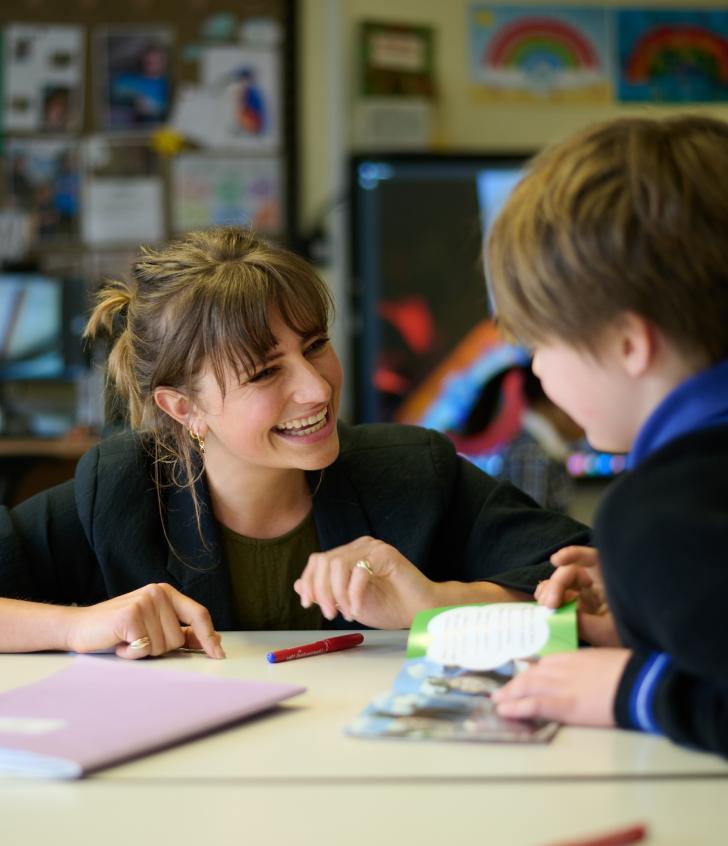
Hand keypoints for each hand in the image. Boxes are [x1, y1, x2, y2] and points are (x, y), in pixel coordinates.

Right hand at [64, 583, 224, 659]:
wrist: (80, 627)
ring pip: (163, 646)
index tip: (218, 655)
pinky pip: (144, 649)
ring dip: (144, 651)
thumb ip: (181, 630)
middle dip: (159, 648)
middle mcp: (157, 592)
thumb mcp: (154, 626)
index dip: (209, 637)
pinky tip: (119, 643)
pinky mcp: (130, 616)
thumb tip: (213, 640)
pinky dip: (131, 654)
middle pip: (179, 639)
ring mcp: (144, 602)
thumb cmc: (118, 629)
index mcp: (167, 592)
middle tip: (138, 638)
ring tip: (127, 640)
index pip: (199, 614)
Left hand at [294, 536, 439, 628]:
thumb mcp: (349, 603)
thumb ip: (327, 593)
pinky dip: (354, 594)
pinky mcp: (387, 556)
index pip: (318, 560)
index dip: (309, 582)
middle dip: (321, 590)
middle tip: (329, 614)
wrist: (420, 611)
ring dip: (337, 593)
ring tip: (346, 613)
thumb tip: (299, 585)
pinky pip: (360, 571)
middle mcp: (360, 546)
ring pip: (338, 564)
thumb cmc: (389, 606)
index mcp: (350, 555)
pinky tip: (358, 609)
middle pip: (324, 561)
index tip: (307, 604)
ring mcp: (374, 548)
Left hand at [491, 648, 631, 726]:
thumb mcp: (607, 660)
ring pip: (526, 688)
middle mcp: (562, 668)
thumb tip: (591, 675)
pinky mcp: (566, 705)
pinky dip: (516, 707)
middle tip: (501, 693)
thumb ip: (592, 666)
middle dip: (514, 684)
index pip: (544, 664)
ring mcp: (562, 686)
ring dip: (509, 695)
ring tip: (497, 702)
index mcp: (574, 657)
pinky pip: (534, 705)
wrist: (641, 682)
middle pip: (531, 675)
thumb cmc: (632, 671)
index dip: (530, 673)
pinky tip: (504, 711)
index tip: (521, 678)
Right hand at [536, 545, 620, 646]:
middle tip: (550, 605)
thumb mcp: (608, 632)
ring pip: (562, 582)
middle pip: (571, 572)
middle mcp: (597, 581)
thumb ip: (583, 623)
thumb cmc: (630, 636)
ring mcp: (587, 591)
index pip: (591, 558)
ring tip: (545, 606)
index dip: (573, 554)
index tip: (556, 560)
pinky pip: (560, 594)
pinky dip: (549, 596)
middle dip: (556, 585)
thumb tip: (558, 615)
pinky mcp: (578, 602)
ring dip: (549, 591)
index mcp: (610, 580)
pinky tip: (543, 604)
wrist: (639, 646)